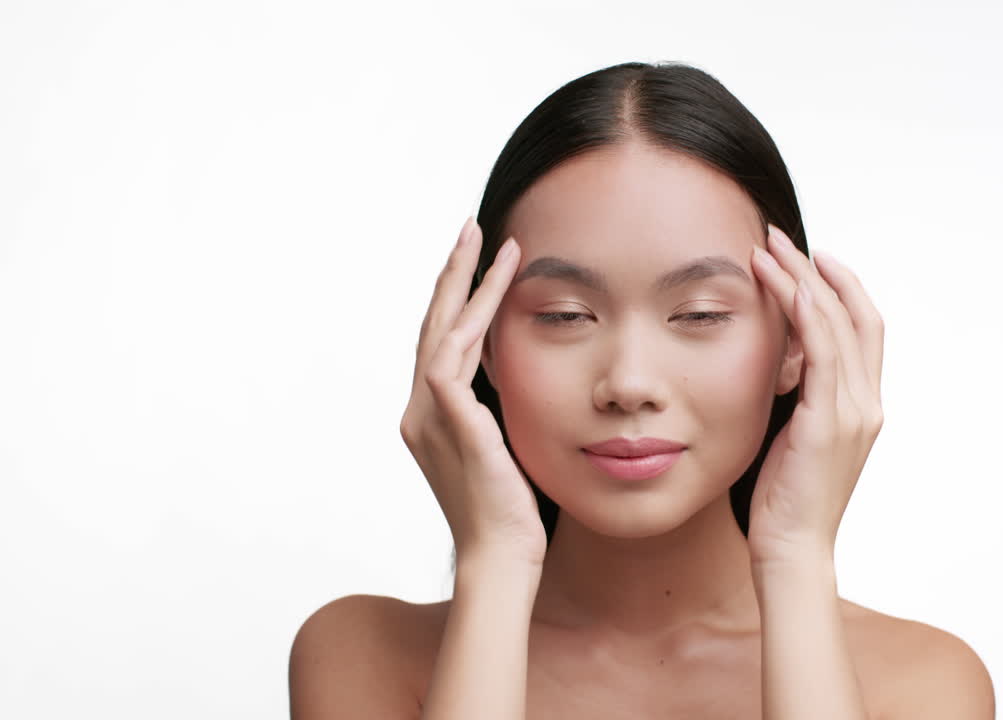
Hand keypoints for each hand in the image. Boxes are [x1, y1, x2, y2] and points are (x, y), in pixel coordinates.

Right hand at [399, 215, 545, 569]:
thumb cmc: (510, 510)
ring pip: (443, 330)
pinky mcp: (450, 424)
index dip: (455, 298)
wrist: (501, 555)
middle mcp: (419, 410)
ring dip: (468, 283)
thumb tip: (514, 382)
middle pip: (432, 324)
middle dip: (452, 273)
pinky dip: (473, 318)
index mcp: (429, 416)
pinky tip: (494, 287)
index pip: (439, 342)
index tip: (476, 261)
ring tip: (490, 242)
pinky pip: (454, 358)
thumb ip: (496, 411)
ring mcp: (428, 416)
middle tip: (471, 227)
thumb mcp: (502, 447)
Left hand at [745, 224, 885, 565]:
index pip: (863, 327)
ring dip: (801, 280)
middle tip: (780, 237)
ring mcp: (853, 413)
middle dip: (817, 269)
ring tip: (766, 250)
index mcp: (864, 404)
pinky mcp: (828, 424)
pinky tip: (789, 288)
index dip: (841, 285)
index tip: (807, 255)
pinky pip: (825, 356)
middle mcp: (867, 403)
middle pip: (855, 314)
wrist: (793, 547)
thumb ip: (799, 393)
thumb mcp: (795, 433)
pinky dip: (810, 316)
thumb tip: (779, 356)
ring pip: (837, 326)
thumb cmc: (785, 496)